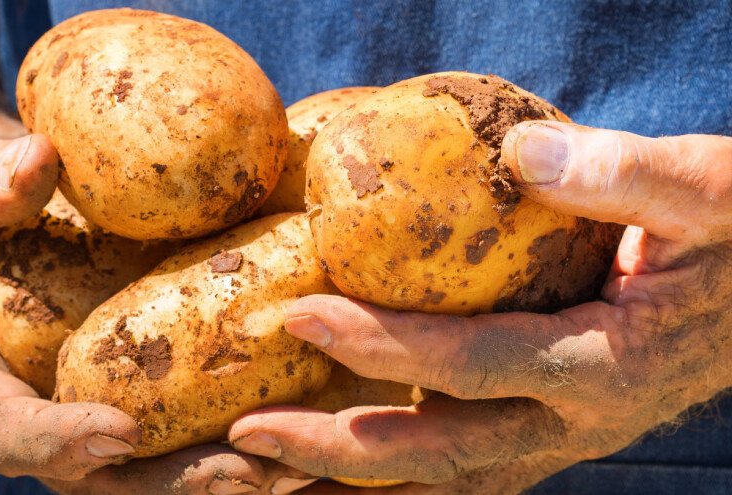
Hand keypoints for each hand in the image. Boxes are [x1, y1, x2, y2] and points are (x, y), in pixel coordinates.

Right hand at [0, 135, 314, 493]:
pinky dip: (253, 425)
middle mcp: (41, 415)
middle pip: (105, 474)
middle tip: (247, 472)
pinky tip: (314, 413)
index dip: (58, 443)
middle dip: (176, 481)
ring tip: (303, 458)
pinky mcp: (149, 386)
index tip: (118, 432)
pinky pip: (195, 420)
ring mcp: (99, 407)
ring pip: (163, 463)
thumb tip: (38, 163)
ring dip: (232, 469)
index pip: (5, 433)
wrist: (8, 207)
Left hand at [228, 122, 731, 492]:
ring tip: (264, 473)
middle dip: (339, 450)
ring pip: (442, 481)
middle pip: (440, 455)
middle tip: (248, 435)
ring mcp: (553, 438)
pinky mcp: (538, 432)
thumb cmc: (731, 237)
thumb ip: (622, 174)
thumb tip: (522, 151)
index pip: (476, 364)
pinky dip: (390, 474)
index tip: (301, 317)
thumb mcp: (702, 192)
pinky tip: (329, 463)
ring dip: (353, 482)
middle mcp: (572, 421)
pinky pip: (455, 468)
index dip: (386, 347)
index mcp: (605, 363)